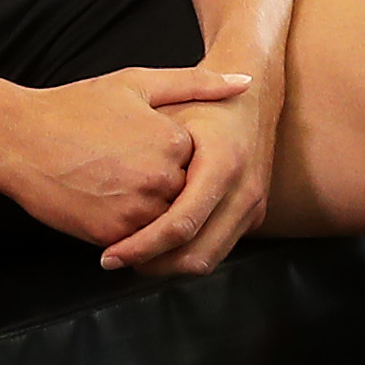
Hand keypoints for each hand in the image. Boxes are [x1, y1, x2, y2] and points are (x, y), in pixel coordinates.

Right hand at [0, 63, 241, 246]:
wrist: (17, 139)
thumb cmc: (76, 106)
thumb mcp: (136, 83)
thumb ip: (197, 83)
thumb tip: (246, 82)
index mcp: (174, 141)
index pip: (203, 164)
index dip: (181, 160)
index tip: (154, 151)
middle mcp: (162, 179)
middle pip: (187, 197)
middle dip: (170, 191)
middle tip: (133, 175)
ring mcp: (138, 210)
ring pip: (166, 224)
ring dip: (154, 216)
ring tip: (121, 192)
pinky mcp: (112, 236)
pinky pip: (140, 245)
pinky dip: (132, 234)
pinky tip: (107, 207)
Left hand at [99, 70, 279, 276]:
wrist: (254, 98)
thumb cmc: (205, 103)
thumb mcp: (171, 108)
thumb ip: (146, 145)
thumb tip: (112, 184)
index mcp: (223, 164)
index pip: (180, 225)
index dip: (141, 246)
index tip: (110, 255)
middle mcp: (244, 191)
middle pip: (194, 254)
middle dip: (151, 264)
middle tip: (114, 259)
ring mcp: (252, 207)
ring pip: (206, 260)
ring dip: (166, 266)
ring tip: (132, 256)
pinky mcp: (252, 216)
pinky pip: (216, 250)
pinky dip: (184, 255)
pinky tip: (157, 246)